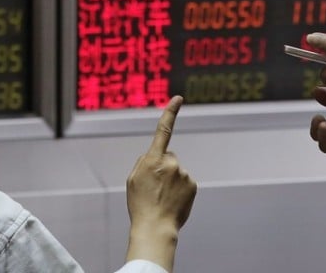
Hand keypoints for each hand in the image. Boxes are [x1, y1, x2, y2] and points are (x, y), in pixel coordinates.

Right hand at [126, 95, 196, 230]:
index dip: (170, 112)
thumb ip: (144, 162)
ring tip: (162, 197)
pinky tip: (172, 201)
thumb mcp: (133, 179)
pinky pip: (184, 181)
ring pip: (176, 171)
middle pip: (167, 157)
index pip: (163, 130)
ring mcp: (183, 174)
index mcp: (152, 159)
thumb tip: (157, 155)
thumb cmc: (140, 204)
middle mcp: (171, 162)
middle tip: (154, 188)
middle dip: (163, 167)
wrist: (155, 227)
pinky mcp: (192, 184)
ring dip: (170, 180)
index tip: (179, 98)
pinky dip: (179, 189)